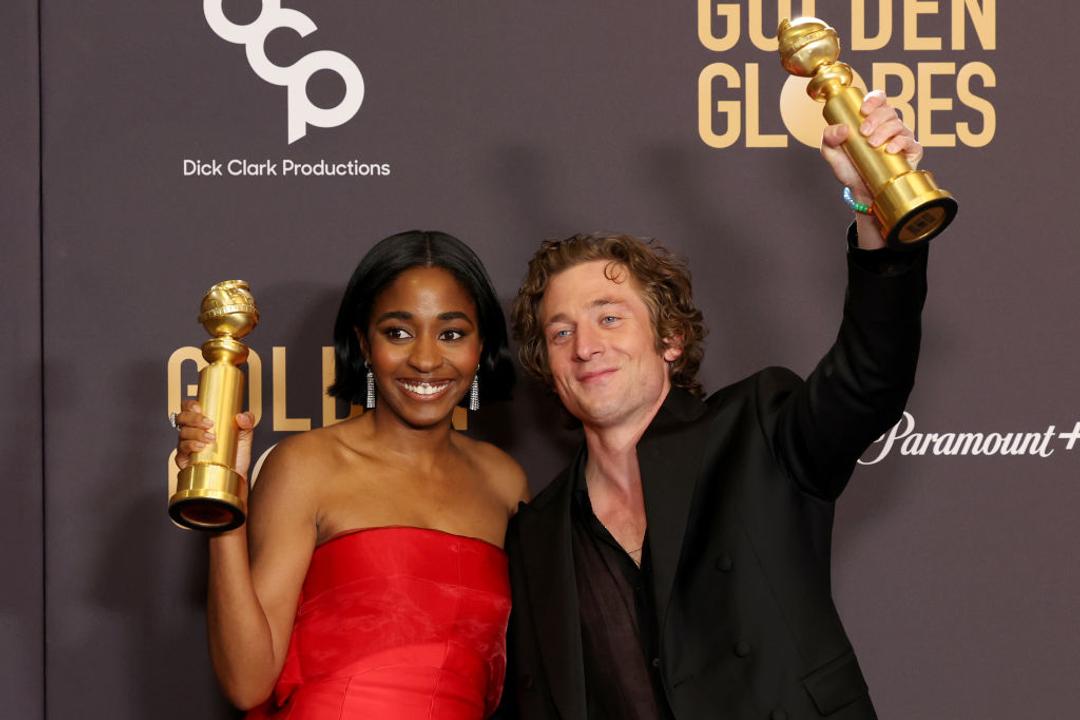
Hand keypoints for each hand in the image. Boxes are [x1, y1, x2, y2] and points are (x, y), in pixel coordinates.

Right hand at [174, 400, 254, 483]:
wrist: (236, 476)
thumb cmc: (236, 455)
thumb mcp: (244, 436)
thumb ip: (247, 423)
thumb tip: (242, 416)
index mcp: (202, 423)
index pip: (188, 408)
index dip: (190, 405)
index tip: (200, 407)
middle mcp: (191, 432)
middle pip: (181, 418)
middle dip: (193, 418)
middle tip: (209, 423)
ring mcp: (186, 446)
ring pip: (182, 434)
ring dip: (196, 433)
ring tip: (211, 438)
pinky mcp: (185, 460)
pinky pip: (181, 451)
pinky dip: (190, 446)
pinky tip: (201, 447)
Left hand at [820, 90, 922, 204]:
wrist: (861, 191)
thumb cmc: (849, 168)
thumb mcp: (832, 153)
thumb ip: (829, 138)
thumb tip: (842, 128)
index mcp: (872, 119)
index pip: (878, 100)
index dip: (873, 100)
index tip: (863, 110)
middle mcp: (888, 125)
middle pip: (888, 111)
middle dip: (875, 118)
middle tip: (864, 132)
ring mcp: (901, 137)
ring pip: (898, 124)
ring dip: (885, 131)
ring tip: (872, 143)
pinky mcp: (910, 152)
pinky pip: (910, 142)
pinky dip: (900, 142)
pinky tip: (890, 149)